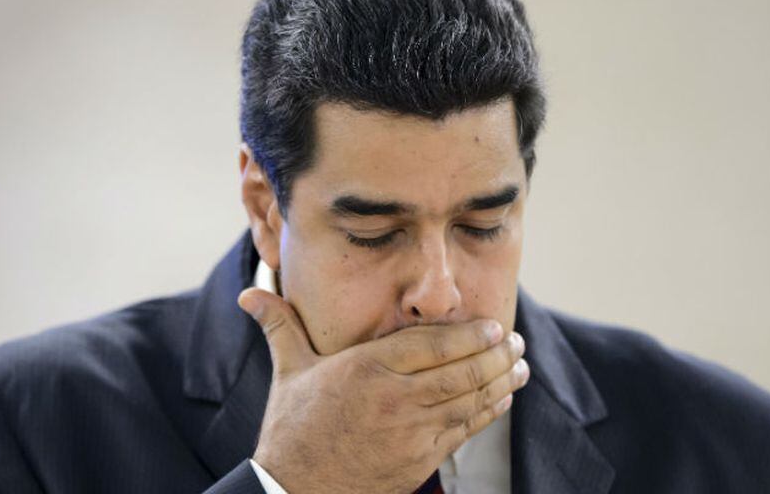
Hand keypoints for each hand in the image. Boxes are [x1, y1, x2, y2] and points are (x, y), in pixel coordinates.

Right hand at [238, 288, 528, 493]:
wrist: (294, 492)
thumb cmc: (293, 428)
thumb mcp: (288, 371)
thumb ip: (280, 326)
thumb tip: (248, 296)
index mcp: (366, 368)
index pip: (432, 344)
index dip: (470, 334)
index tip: (494, 324)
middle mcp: (395, 397)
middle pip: (461, 370)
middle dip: (497, 353)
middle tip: (515, 341)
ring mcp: (411, 431)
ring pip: (470, 399)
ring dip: (502, 381)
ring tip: (521, 365)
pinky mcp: (419, 459)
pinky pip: (464, 431)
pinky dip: (489, 412)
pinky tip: (503, 398)